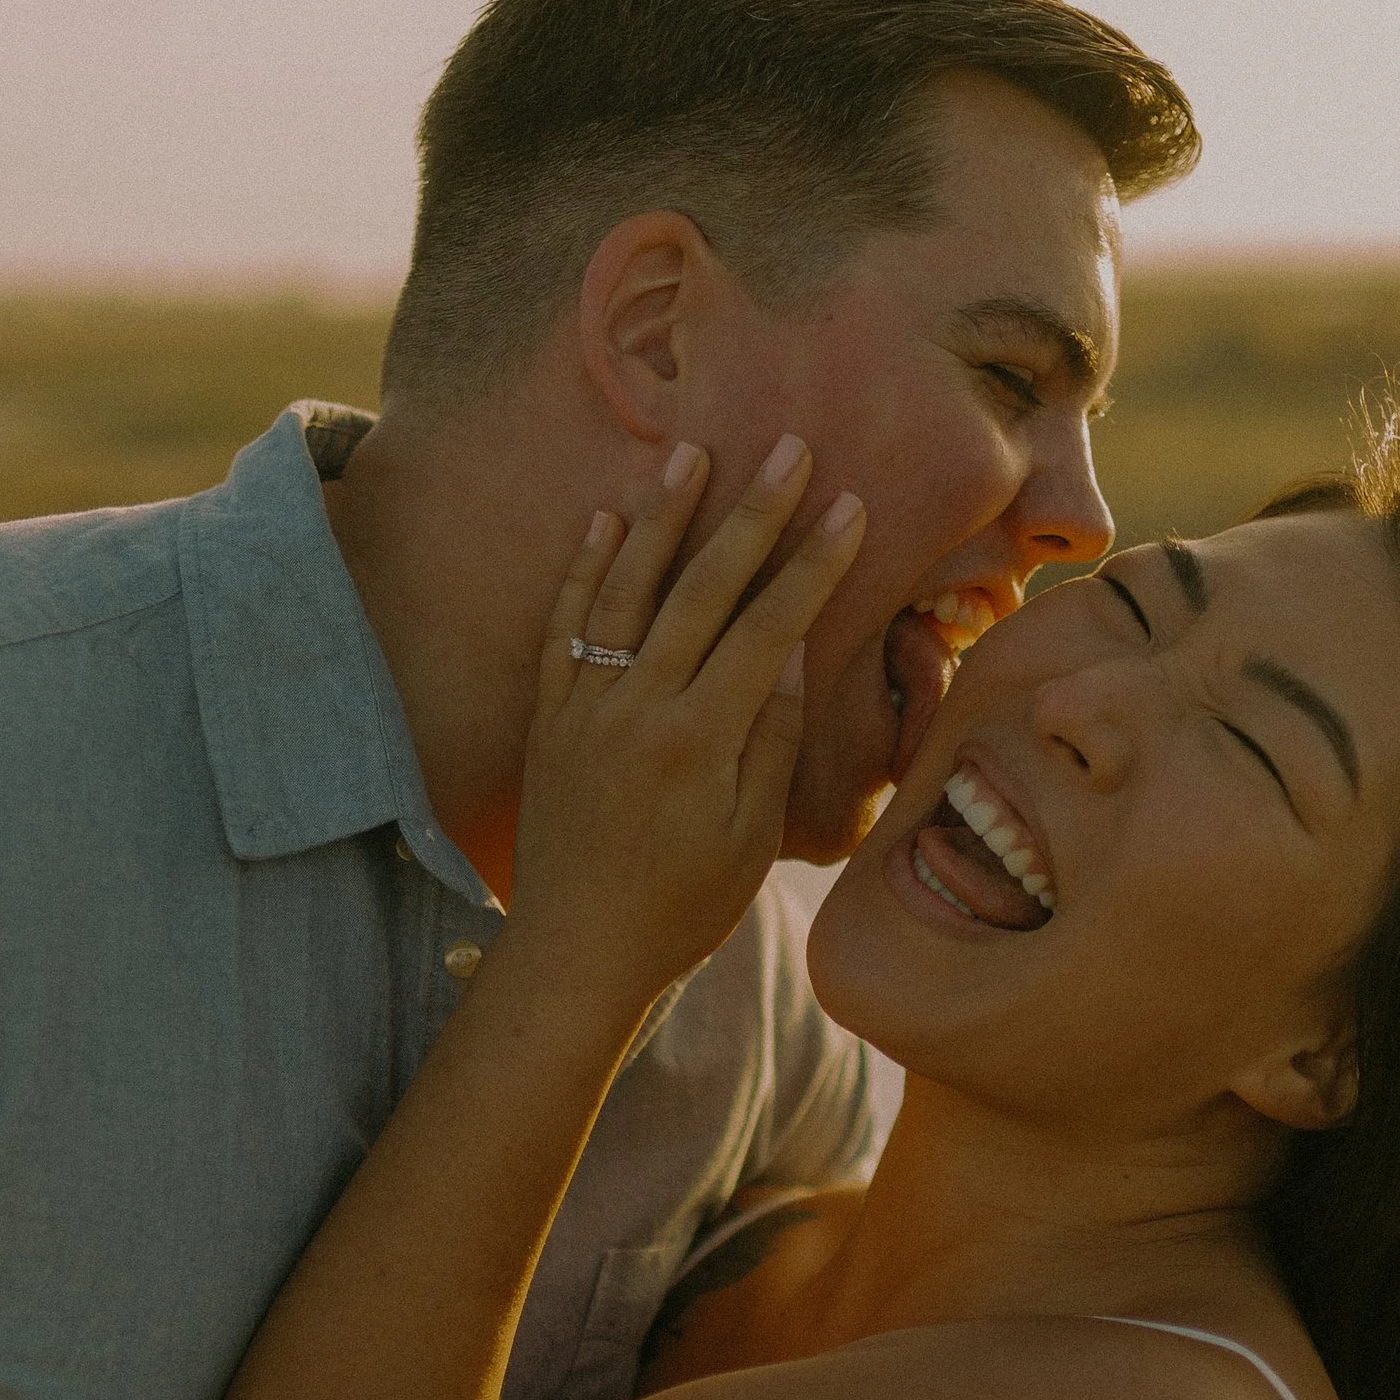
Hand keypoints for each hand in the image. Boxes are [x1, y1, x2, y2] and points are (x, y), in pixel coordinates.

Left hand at [505, 440, 865, 1007]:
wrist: (575, 952)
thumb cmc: (681, 908)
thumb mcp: (748, 838)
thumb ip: (768, 740)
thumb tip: (788, 652)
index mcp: (700, 740)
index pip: (767, 628)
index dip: (812, 563)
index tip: (848, 505)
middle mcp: (638, 708)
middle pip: (702, 589)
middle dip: (751, 513)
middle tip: (786, 447)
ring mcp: (586, 706)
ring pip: (626, 589)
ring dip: (661, 516)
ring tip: (691, 452)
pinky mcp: (550, 715)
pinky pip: (565, 624)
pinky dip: (583, 568)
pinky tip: (602, 518)